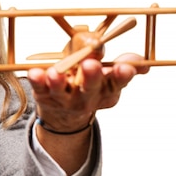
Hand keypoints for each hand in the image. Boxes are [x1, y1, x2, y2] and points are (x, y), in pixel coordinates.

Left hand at [27, 53, 148, 131]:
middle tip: (91, 64)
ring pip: (62, 91)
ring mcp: (64, 99)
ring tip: (55, 73)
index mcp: (107, 88)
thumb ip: (121, 67)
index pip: (118, 81)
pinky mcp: (44, 96)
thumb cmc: (87, 83)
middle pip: (90, 87)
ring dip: (59, 82)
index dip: (123, 74)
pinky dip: (37, 81)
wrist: (64, 113)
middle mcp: (87, 97)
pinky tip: (34, 73)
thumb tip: (141, 62)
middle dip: (91, 76)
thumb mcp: (107, 76)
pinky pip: (40, 88)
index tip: (125, 67)